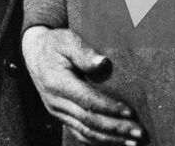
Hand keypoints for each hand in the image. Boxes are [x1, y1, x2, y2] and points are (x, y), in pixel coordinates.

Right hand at [22, 26, 142, 143]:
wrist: (34, 53)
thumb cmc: (56, 43)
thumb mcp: (68, 39)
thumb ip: (85, 52)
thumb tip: (104, 63)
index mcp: (58, 82)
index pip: (87, 100)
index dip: (109, 108)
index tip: (130, 112)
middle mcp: (56, 101)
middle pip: (89, 120)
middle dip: (116, 128)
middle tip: (140, 132)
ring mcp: (57, 111)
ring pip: (86, 131)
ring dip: (111, 139)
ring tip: (134, 141)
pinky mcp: (61, 116)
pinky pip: (80, 133)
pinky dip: (99, 140)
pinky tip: (116, 141)